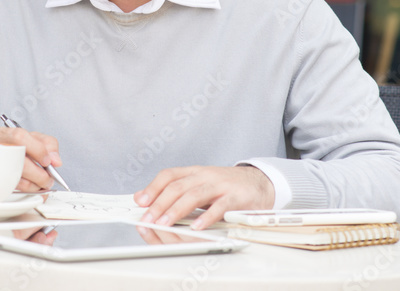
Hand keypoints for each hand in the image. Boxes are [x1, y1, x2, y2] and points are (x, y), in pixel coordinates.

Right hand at [0, 126, 62, 192]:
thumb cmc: (17, 145)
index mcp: (5, 134)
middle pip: (19, 162)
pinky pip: (12, 188)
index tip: (48, 161)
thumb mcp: (34, 138)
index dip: (38, 150)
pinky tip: (34, 187)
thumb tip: (56, 161)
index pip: (20, 137)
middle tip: (48, 179)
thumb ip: (49, 145)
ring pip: (15, 178)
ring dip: (34, 184)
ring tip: (42, 184)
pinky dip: (27, 190)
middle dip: (39, 174)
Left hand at [134, 165, 274, 229]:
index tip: (141, 202)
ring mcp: (220, 185)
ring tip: (165, 223)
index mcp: (194, 172)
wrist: (259, 182)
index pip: (169, 175)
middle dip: (160, 203)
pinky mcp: (236, 197)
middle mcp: (205, 176)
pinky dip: (207, 217)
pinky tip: (197, 227)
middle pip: (178, 186)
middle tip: (148, 218)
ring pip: (194, 195)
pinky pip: (220, 207)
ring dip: (177, 210)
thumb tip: (144, 198)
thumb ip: (175, 190)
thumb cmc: (225, 186)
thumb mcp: (199, 184)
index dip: (153, 187)